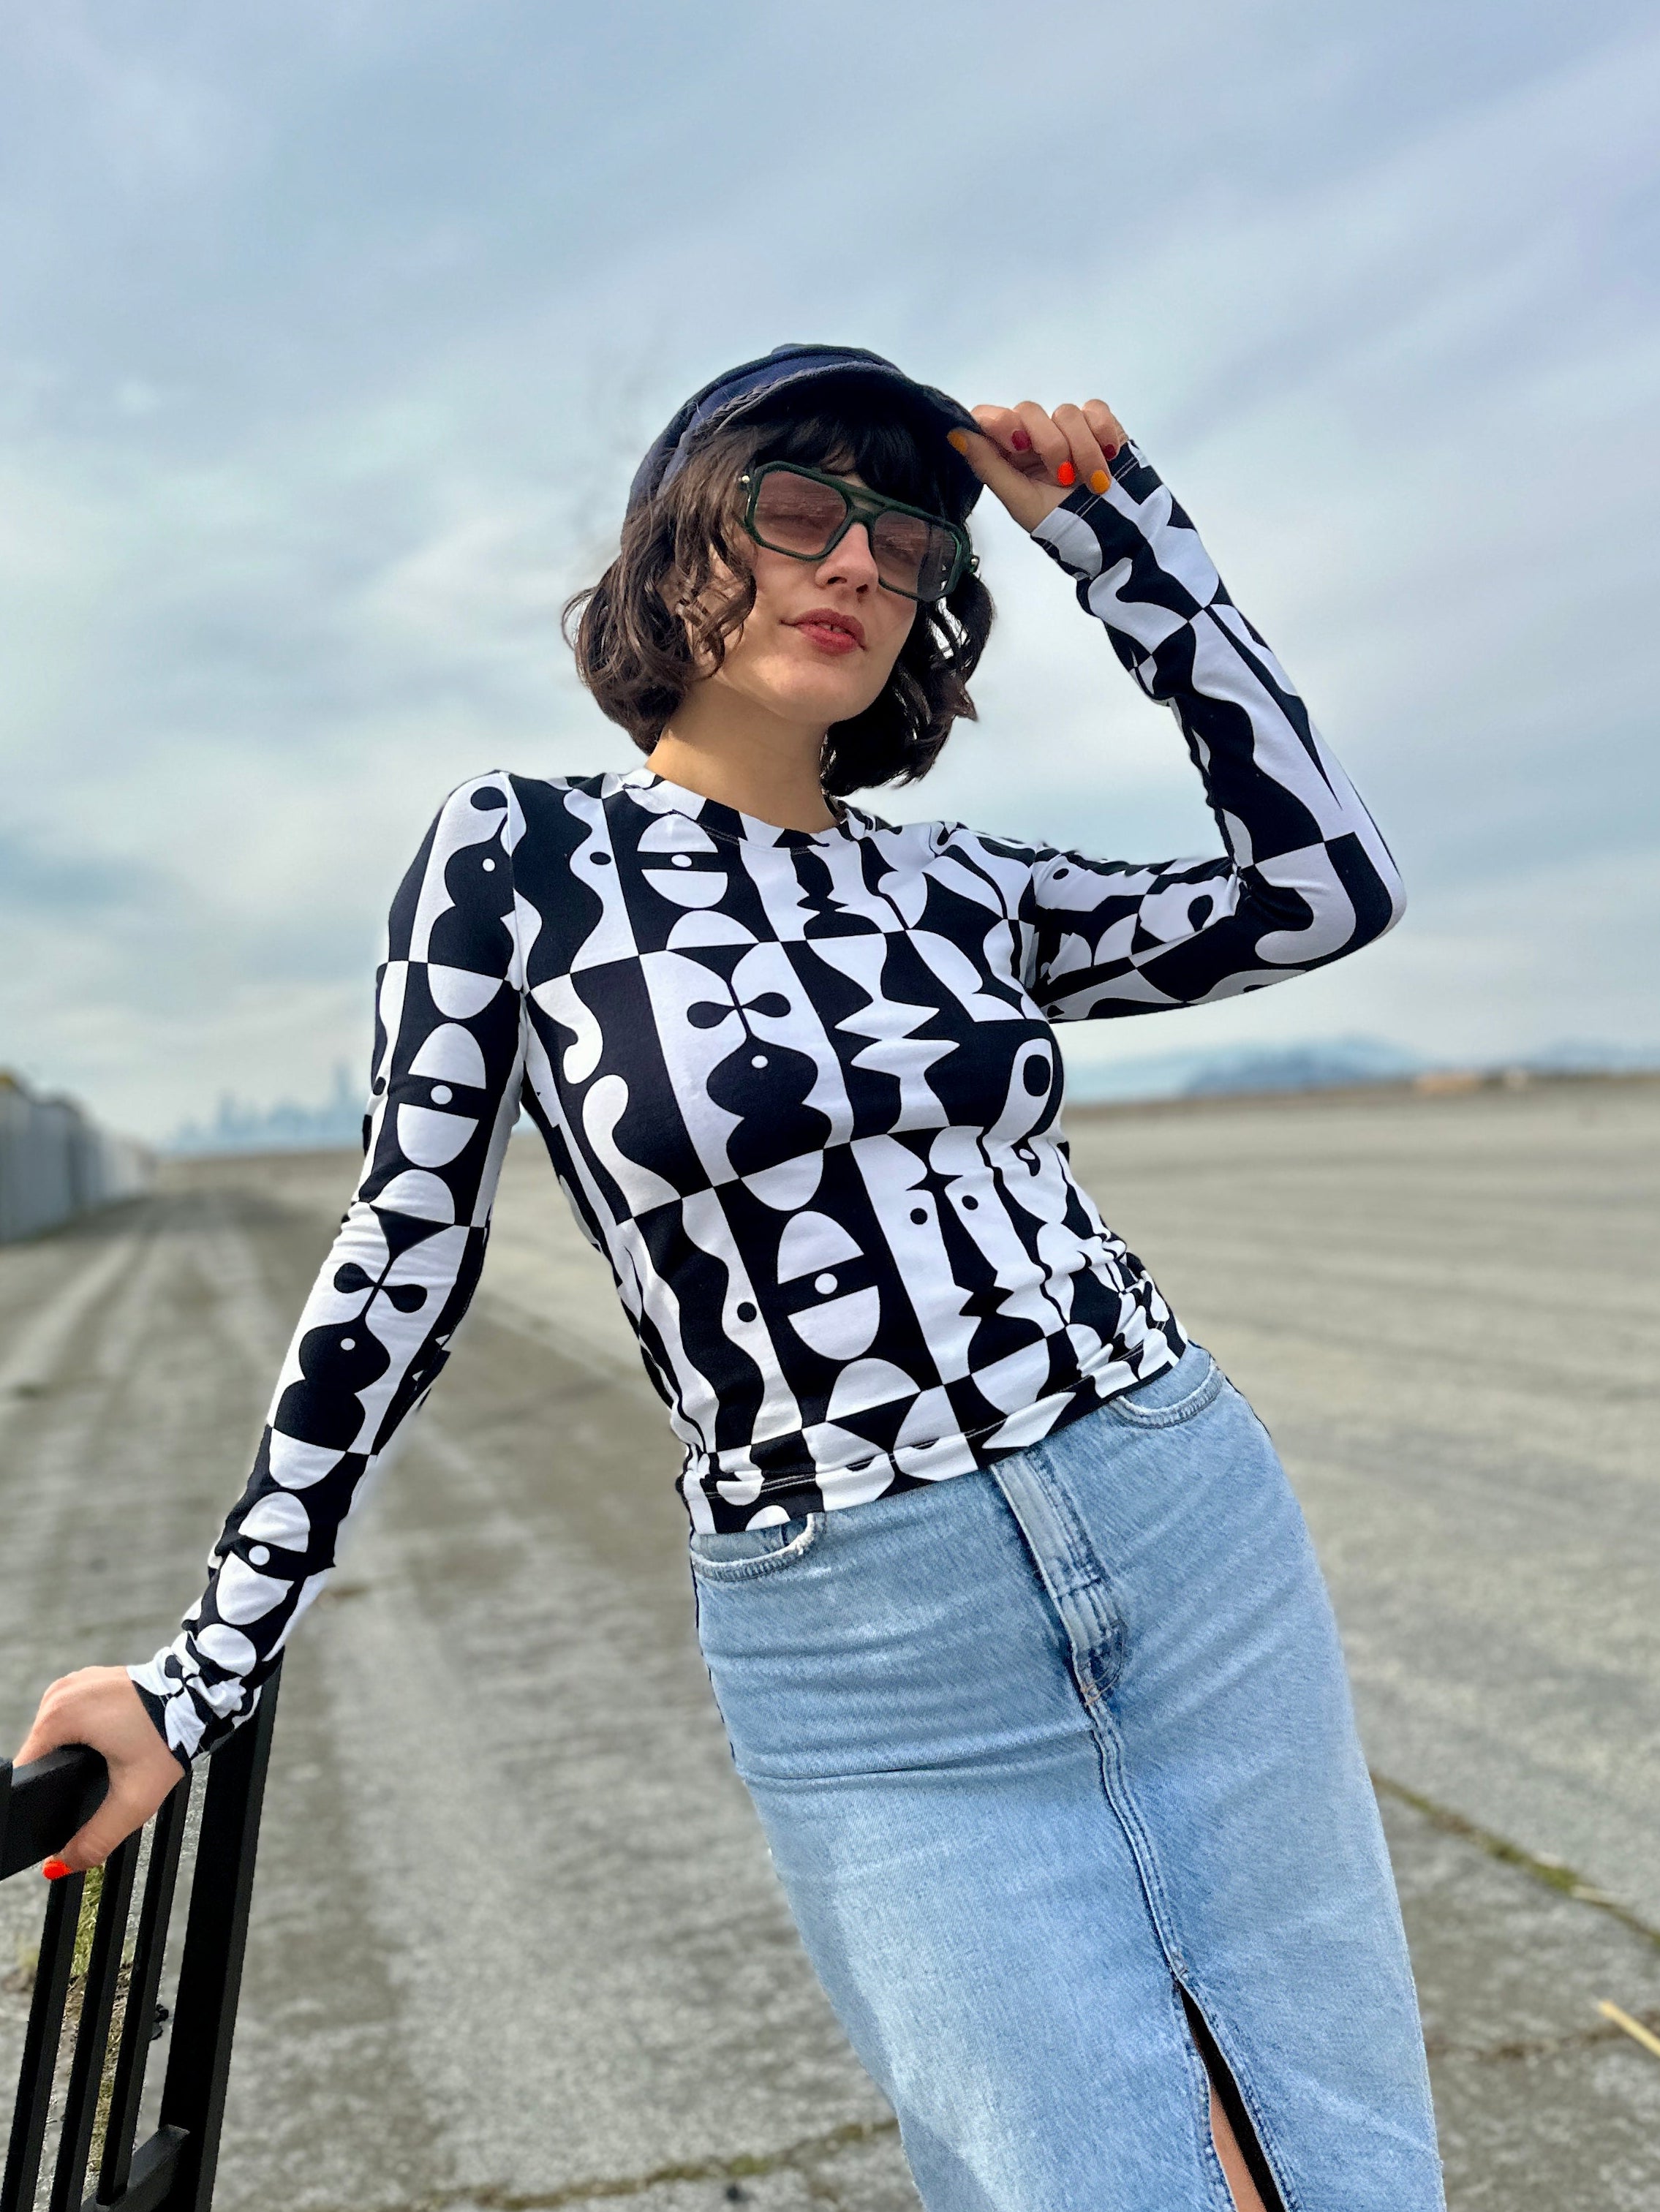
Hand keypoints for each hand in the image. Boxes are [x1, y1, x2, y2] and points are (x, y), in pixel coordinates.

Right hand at [13, 1667, 184, 1872]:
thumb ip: (96, 1838)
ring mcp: (76, 1683)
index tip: (68, 1798)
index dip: (45, 1790)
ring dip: (76, 1752)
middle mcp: (60, 1694)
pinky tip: (112, 1739)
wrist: (199, 1696)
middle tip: (104, 1776)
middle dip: (65, 1772)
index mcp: (58, 1716)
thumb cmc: (169, 1738)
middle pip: (42, 1752)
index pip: (28, 1767)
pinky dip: (88, 1731)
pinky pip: (75, 1715)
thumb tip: (64, 1865)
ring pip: (59, 1735)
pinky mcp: (91, 1682)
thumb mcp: (133, 1800)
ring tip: (111, 1757)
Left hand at [949, 398, 1128, 531]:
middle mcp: (1034, 437)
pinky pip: (1096, 410)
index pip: (990, 417)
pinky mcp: (1099, 424)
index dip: (1000, 421)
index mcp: (1008, 454)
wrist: (1115, 533)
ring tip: (1093, 481)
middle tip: (1062, 476)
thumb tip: (954, 433)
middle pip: (1029, 410)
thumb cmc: (1061, 524)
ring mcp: (1066, 429)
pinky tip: (1108, 458)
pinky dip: (1103, 433)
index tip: (1016, 443)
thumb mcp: (1019, 500)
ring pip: (1066, 412)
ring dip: (1082, 449)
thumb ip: (988, 465)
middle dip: (1049, 444)